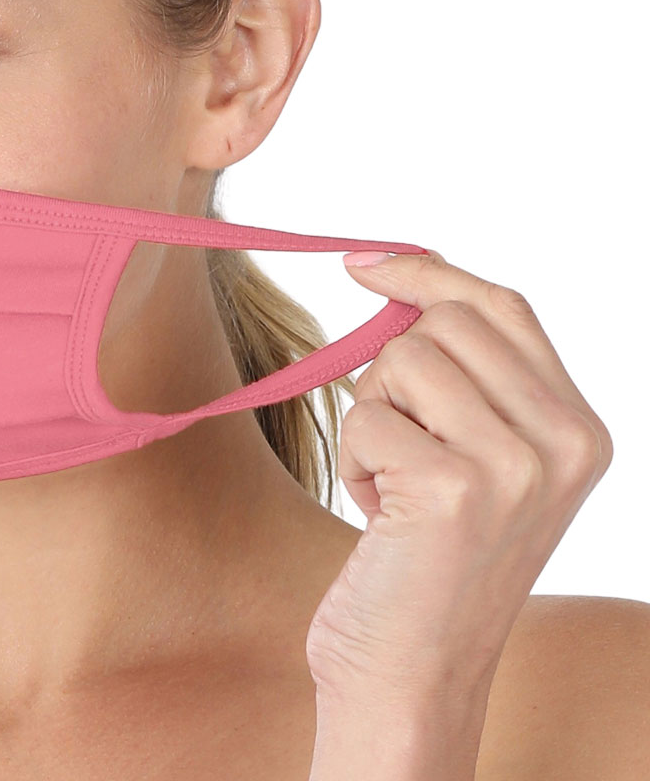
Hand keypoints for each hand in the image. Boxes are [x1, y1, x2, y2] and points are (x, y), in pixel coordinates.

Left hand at [305, 248, 612, 705]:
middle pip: (444, 323)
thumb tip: (394, 269)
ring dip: (372, 419)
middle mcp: (566, 442)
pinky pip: (365, 417)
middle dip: (393, 373)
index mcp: (579, 429)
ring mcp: (517, 465)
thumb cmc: (425, 557)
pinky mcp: (455, 489)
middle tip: (403, 448)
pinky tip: (383, 518)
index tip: (361, 263)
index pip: (501, 304)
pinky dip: (355, 462)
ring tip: (396, 487)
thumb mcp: (474, 455)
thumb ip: (464, 371)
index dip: (425, 273)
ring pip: (399, 360)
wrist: (412, 673)